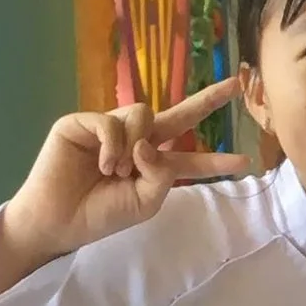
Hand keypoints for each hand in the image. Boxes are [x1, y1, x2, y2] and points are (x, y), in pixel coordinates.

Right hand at [0, 82, 248, 292]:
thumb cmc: (102, 214)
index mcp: (153, 164)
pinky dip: (112, 144)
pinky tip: (103, 165)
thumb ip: (162, 174)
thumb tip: (149, 143)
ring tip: (114, 172)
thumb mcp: (145, 201)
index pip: (190, 157)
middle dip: (208, 100)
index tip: (245, 161)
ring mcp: (109, 128)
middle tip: (236, 85)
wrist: (59, 220)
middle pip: (178, 115)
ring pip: (142, 114)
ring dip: (133, 146)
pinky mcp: (82, 122)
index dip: (215, 159)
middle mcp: (135, 140)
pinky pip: (111, 120)